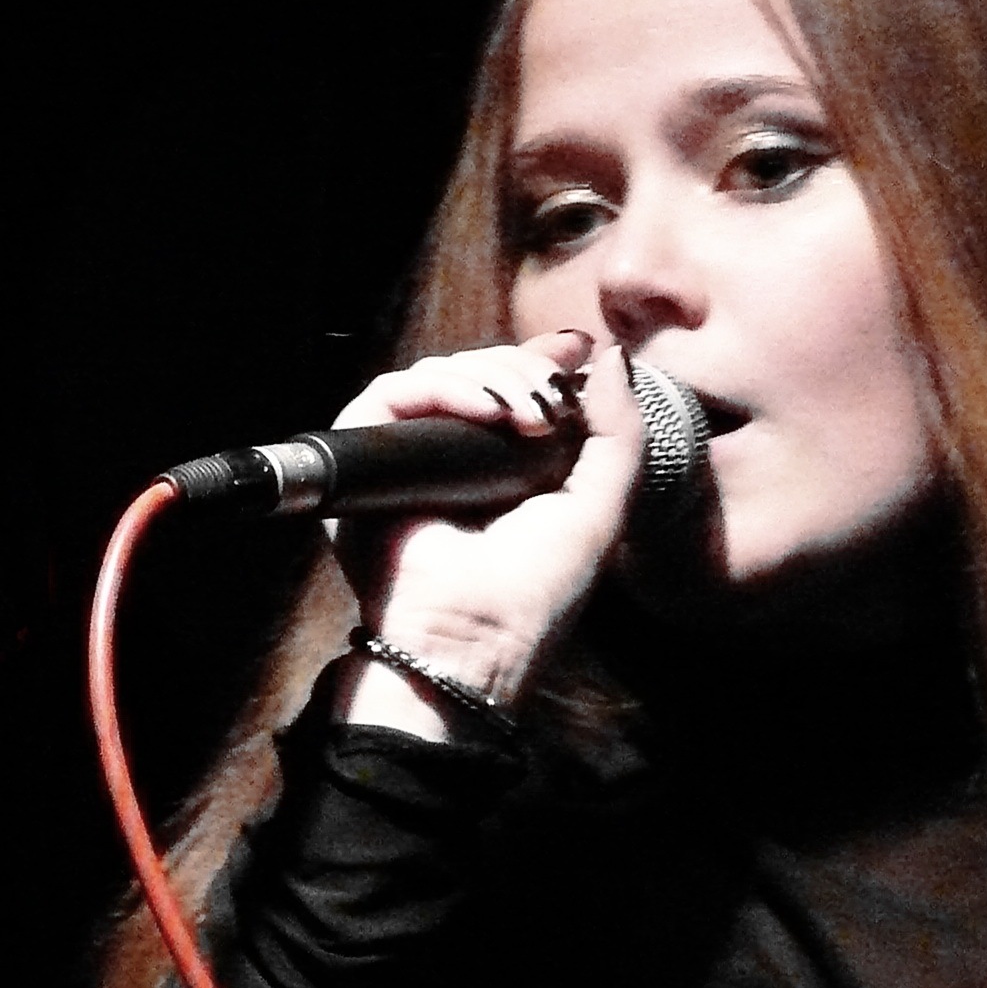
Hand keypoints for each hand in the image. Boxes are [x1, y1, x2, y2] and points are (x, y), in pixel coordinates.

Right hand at [328, 331, 642, 718]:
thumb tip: (610, 357)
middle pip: (481, 369)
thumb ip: (618, 431)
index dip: (543, 361)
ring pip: (440, 373)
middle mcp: (455, 457)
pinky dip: (444, 388)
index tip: (577, 348)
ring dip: (491, 375)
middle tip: (550, 401)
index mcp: (506, 467)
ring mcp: (410, 457)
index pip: (516, 386)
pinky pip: (394, 392)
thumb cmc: (536, 589)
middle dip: (523, 368)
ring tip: (524, 414)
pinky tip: (486, 411)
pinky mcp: (367, 458)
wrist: (472, 639)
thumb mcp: (601, 505)